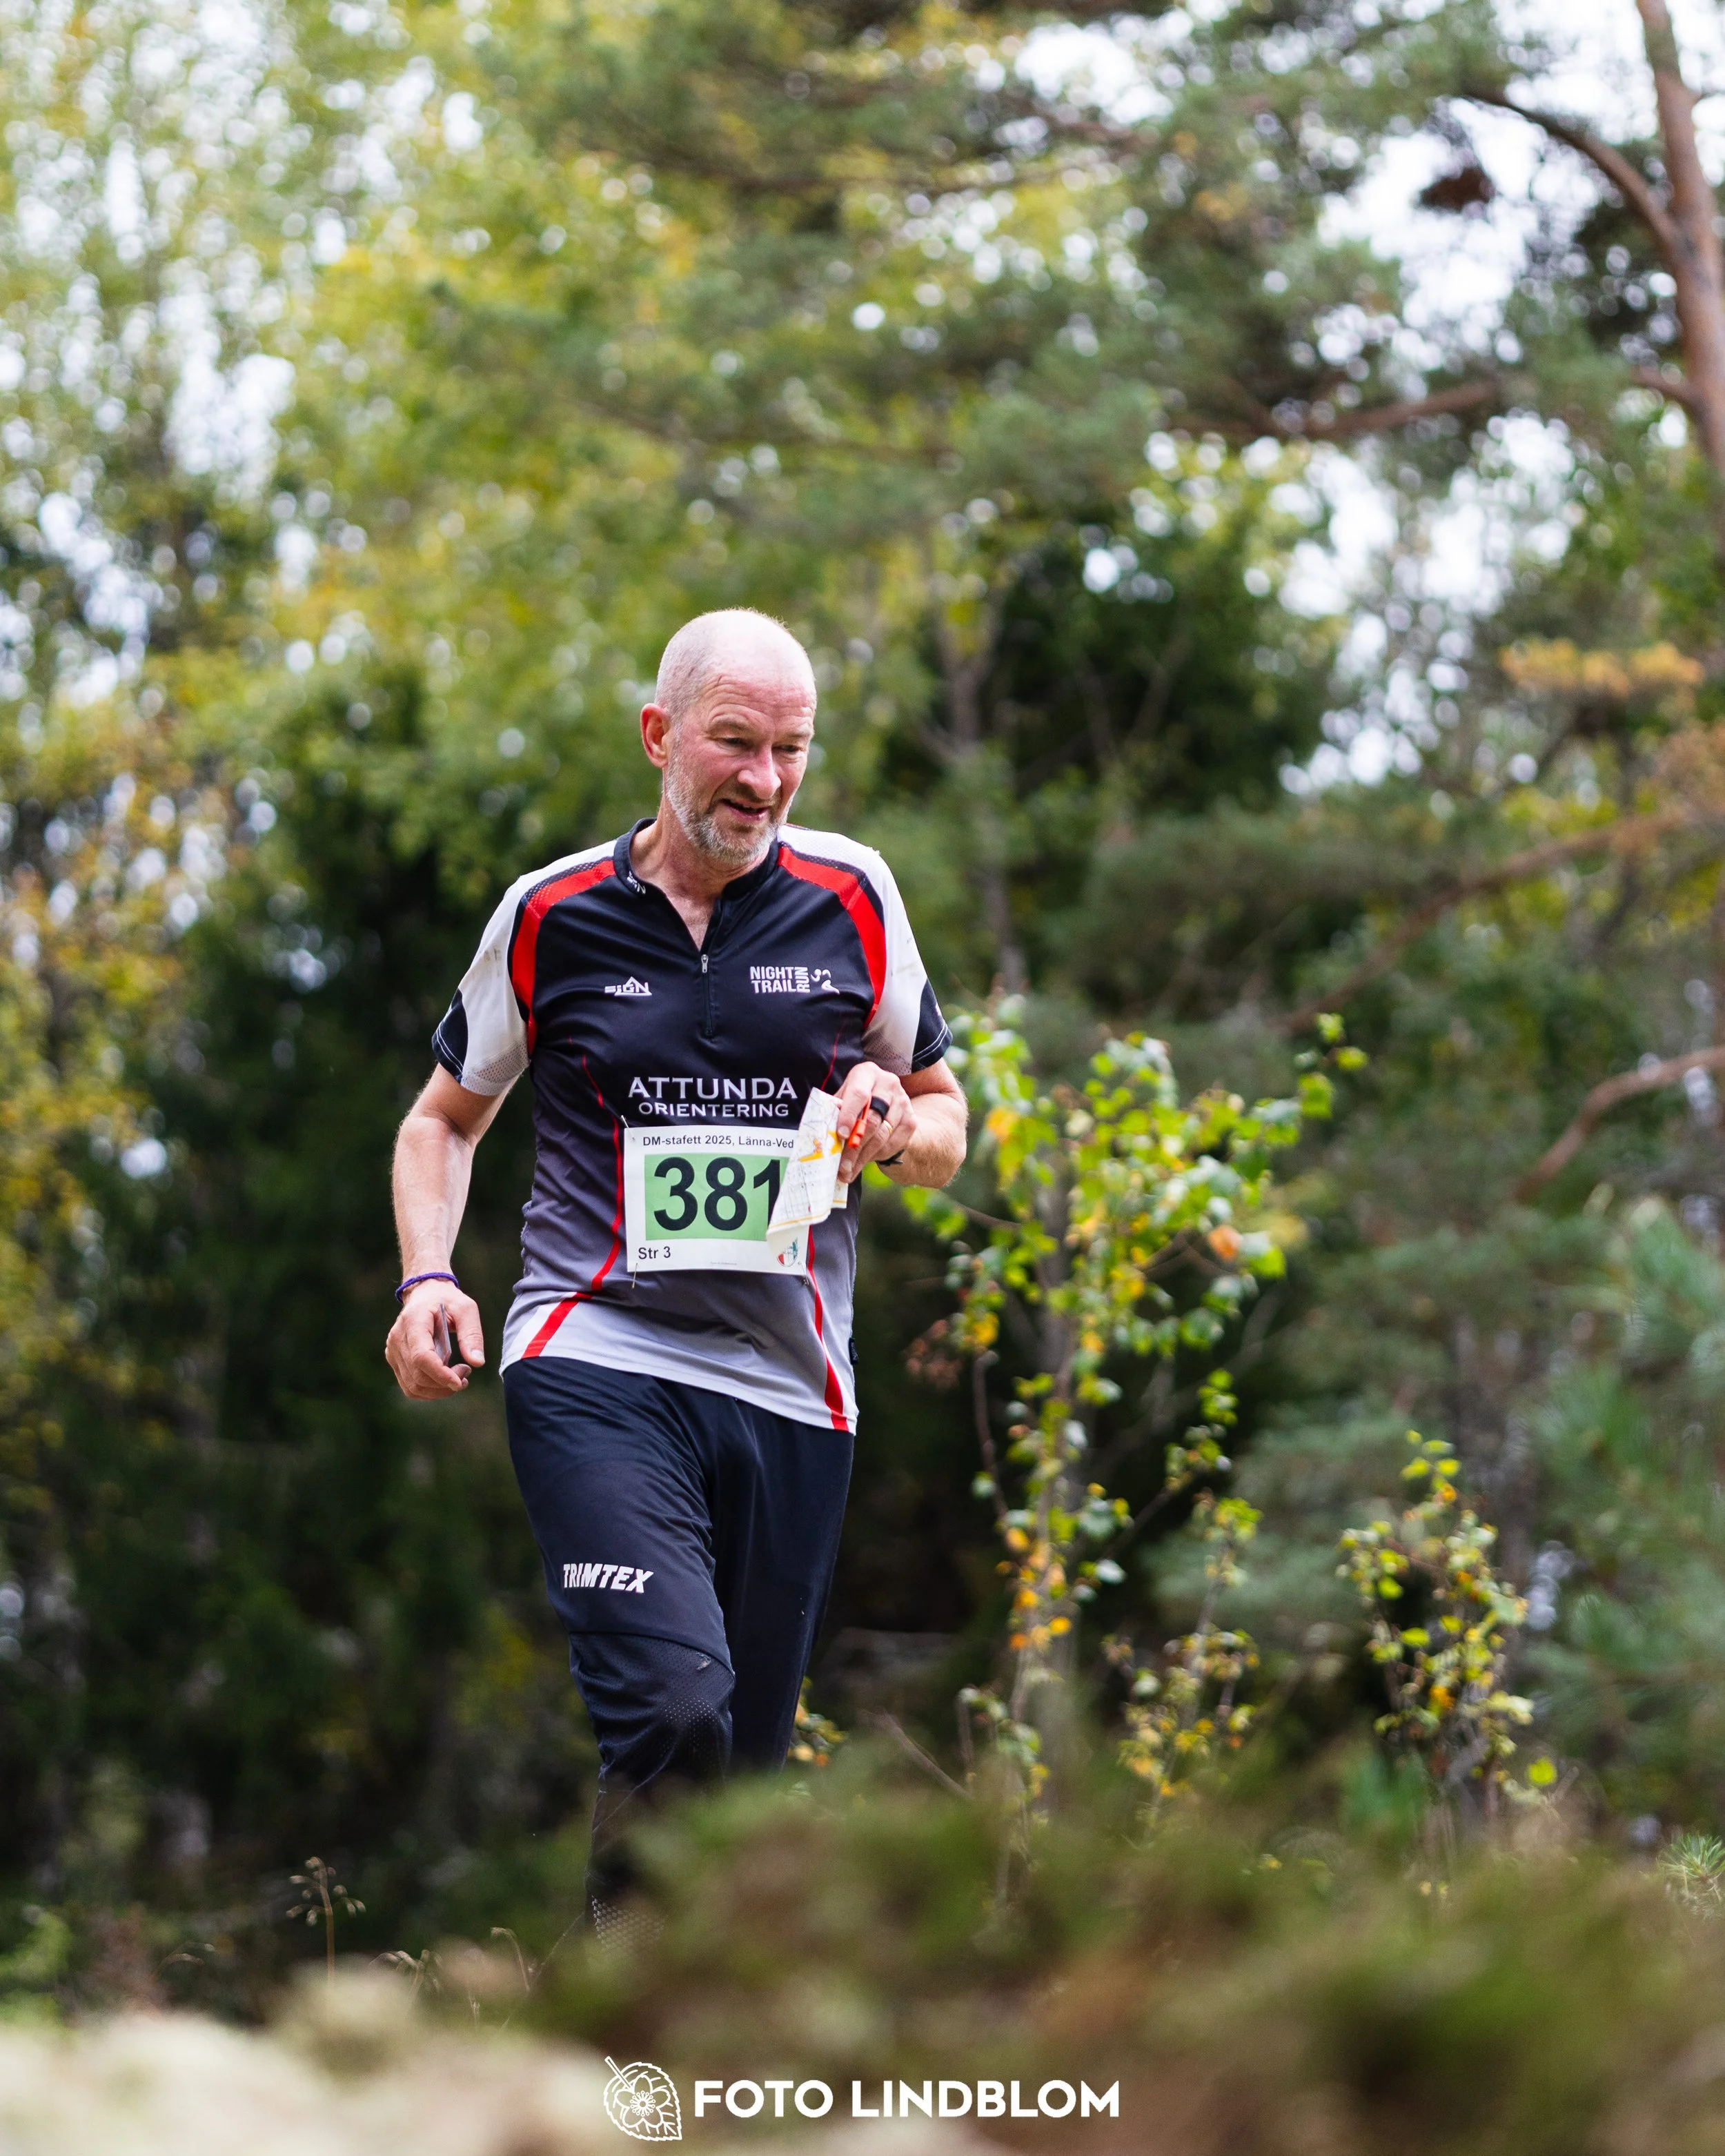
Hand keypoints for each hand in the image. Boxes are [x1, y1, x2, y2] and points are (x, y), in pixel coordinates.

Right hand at [386, 1281, 485, 1397]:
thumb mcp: (466, 1308)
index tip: (460, 1382)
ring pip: (413, 1386)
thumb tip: (477, 1362)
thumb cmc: (446, 1300)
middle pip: (418, 1375)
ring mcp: (393, 1351)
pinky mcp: (394, 1359)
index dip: (440, 1374)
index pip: (421, 1357)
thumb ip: (472, 1334)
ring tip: (458, 1377)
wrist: (425, 1293)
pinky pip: (409, 1386)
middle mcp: (397, 1338)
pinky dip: (429, 1390)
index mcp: (413, 1322)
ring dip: (438, 1390)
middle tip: (466, 1372)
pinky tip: (445, 1380)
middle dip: (445, 1383)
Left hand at [833, 1062, 914, 1184]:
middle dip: (854, 1146)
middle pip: (872, 1119)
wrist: (886, 1103)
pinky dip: (877, 1155)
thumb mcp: (843, 1099)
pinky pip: (893, 1143)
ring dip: (863, 1157)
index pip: (859, 1094)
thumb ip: (834, 1111)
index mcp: (867, 1073)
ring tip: (848, 1171)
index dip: (849, 1116)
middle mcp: (888, 1083)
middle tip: (841, 1166)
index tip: (840, 1135)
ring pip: (882, 1135)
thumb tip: (821, 1135)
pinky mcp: (911, 1119)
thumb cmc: (855, 1100)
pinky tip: (864, 1161)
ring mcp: (903, 1101)